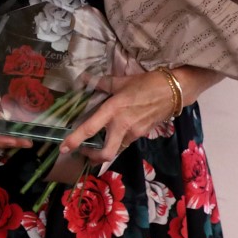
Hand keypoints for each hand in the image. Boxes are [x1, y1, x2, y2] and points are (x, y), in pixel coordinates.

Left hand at [59, 68, 174, 161]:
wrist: (173, 91)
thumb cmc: (146, 83)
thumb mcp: (121, 81)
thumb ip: (101, 83)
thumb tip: (84, 79)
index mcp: (113, 110)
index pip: (90, 128)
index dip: (75, 140)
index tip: (64, 148)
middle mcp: (122, 125)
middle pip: (106, 153)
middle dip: (93, 157)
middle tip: (84, 153)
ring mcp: (134, 132)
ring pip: (117, 149)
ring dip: (106, 150)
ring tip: (97, 144)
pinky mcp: (142, 135)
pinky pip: (126, 142)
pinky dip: (117, 142)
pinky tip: (115, 133)